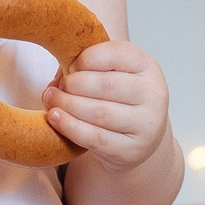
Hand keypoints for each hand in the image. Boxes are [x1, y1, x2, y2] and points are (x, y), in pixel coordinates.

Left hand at [44, 40, 172, 171]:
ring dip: (67, 105)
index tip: (71, 66)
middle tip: (56, 87)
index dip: (87, 58)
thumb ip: (87, 69)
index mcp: (147, 67)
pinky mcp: (132, 150)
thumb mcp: (112, 75)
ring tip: (50, 99)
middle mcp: (153, 94)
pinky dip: (70, 127)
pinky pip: (95, 138)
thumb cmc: (119, 100)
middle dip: (73, 84)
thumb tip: (56, 82)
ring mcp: (146, 124)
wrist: (139, 139)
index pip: (117, 54)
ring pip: (99, 112)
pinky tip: (55, 118)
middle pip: (105, 85)